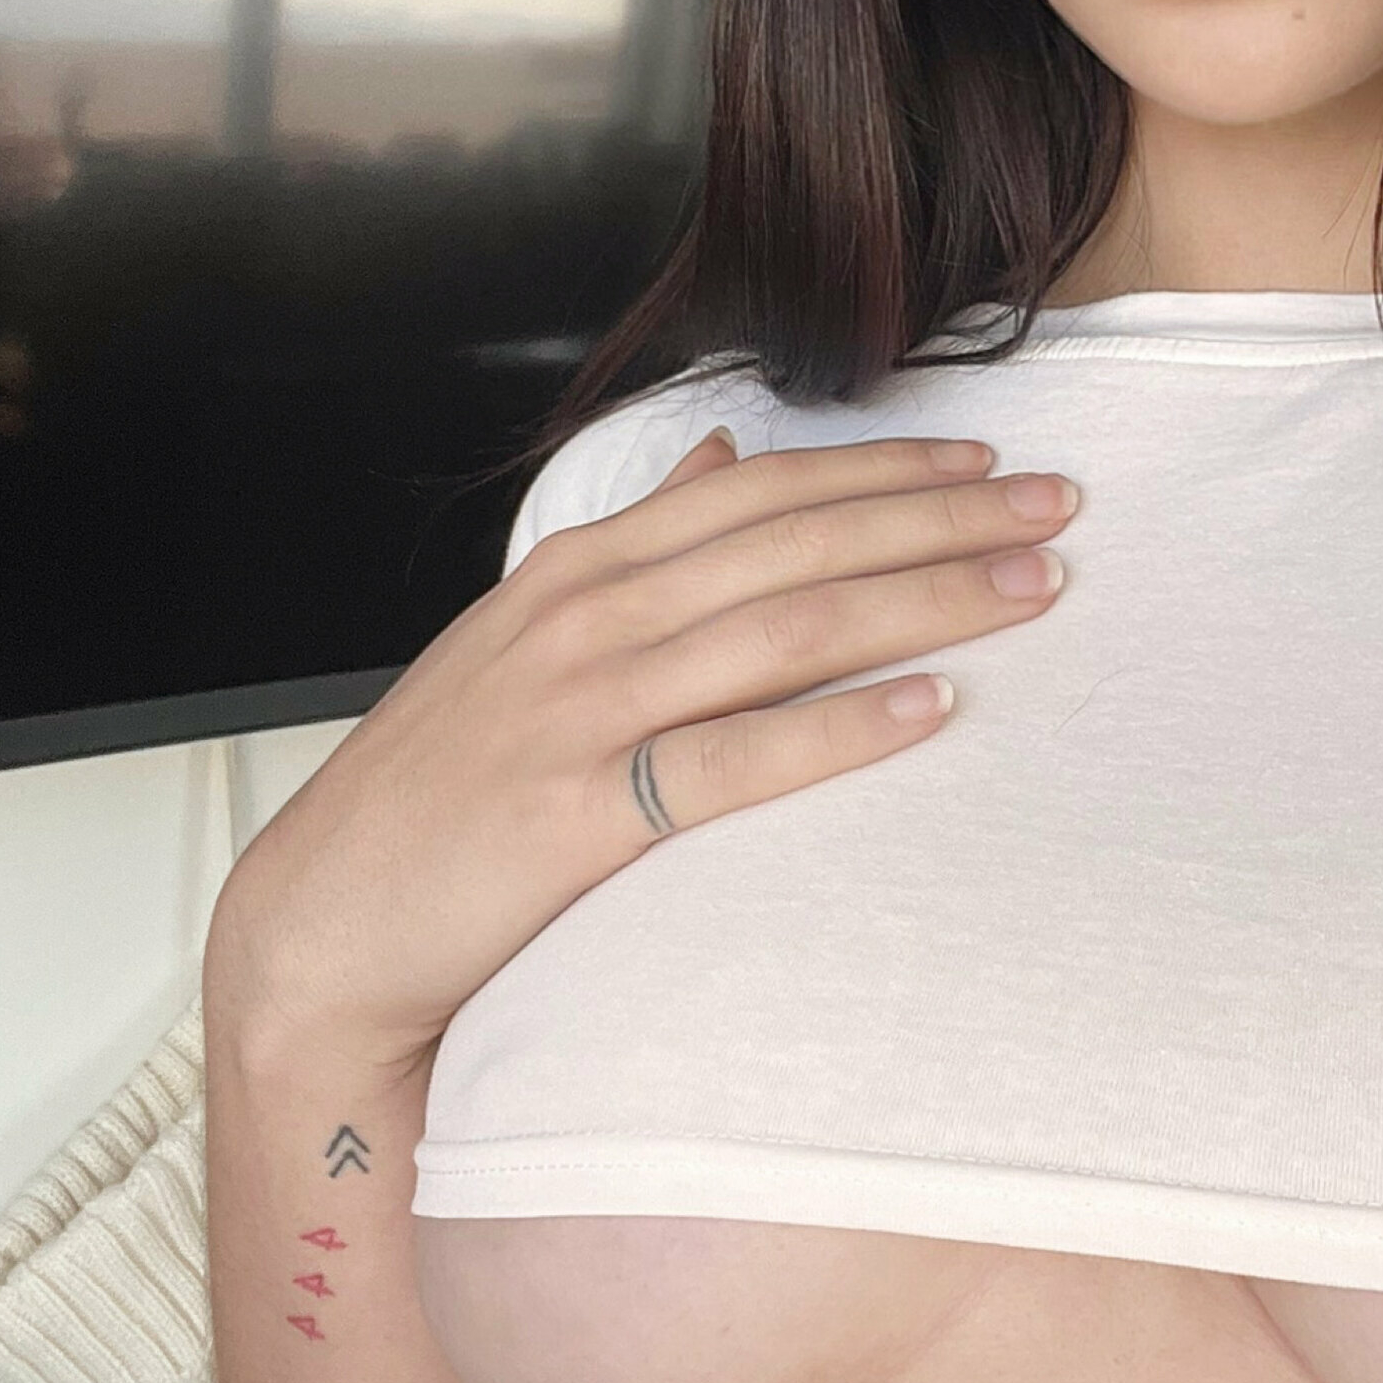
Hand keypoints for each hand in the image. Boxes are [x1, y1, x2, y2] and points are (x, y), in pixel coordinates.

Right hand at [207, 426, 1077, 1073]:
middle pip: (797, 544)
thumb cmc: (438, 790)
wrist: (323, 929)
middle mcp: (587, 620)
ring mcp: (580, 712)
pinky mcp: (578, 814)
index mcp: (581, 569)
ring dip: (924, 600)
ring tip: (1032, 588)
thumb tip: (720, 453)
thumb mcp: (526, 636)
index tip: (990, 457)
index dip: (883, 467)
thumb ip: (632, 543)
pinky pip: (735, 759)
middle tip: (1059, 505)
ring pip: (785, 629)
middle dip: (940, 516)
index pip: (761, 490)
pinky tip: (934, 709)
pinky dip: (841, 728)